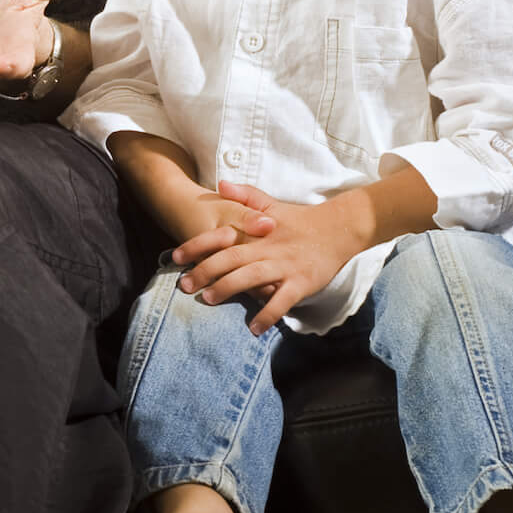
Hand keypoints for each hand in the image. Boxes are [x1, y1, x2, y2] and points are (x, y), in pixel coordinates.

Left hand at [174, 181, 365, 335]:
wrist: (338, 229)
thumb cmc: (299, 220)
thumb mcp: (271, 205)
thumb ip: (245, 196)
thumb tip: (220, 183)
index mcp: (256, 231)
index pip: (222, 237)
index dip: (197, 246)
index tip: (174, 257)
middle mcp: (267, 248)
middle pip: (231, 258)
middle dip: (205, 271)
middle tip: (184, 285)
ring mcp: (284, 266)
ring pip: (252, 277)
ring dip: (229, 288)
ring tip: (208, 300)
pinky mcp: (302, 282)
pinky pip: (282, 301)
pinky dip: (268, 314)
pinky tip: (253, 328)